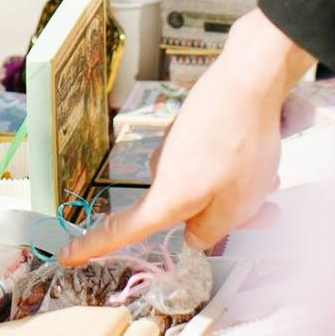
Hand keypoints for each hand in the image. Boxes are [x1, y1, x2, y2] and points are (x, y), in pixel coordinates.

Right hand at [62, 11, 313, 261]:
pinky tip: (260, 154)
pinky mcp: (191, 127)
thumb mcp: (236, 206)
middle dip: (224, 216)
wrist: (248, 79)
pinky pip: (211, 160)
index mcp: (167, 196)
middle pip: (185, 210)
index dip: (93, 245)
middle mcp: (162, 169)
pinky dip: (235, 165)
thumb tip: (193, 237)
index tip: (65, 256)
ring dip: (236, 189)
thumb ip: (211, 232)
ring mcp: (175, 145)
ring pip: (205, 184)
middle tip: (265, 212)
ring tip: (268, 177)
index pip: (122, 229)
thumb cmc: (241, 146)